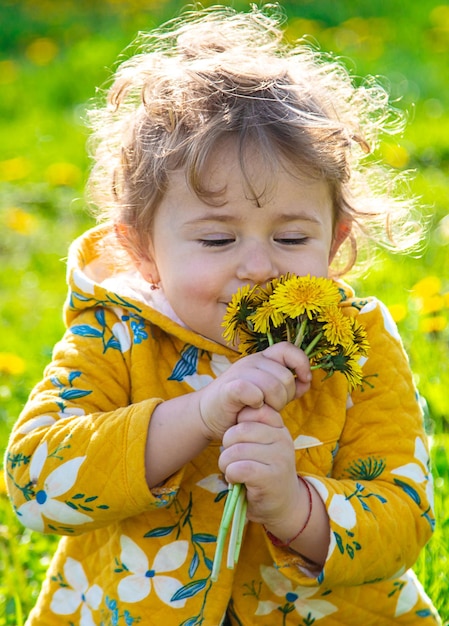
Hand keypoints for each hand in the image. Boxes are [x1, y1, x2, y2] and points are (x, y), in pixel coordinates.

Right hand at [197, 342, 310, 440]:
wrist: (206, 415)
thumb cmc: (240, 405)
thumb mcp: (268, 394)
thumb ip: (287, 387)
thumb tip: (306, 381)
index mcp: (262, 359)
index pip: (288, 349)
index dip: (301, 362)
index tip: (304, 380)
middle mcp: (251, 362)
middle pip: (284, 376)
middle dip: (286, 396)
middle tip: (273, 407)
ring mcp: (238, 373)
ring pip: (272, 386)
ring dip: (273, 404)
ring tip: (263, 410)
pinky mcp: (228, 388)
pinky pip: (251, 391)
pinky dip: (256, 402)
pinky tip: (252, 408)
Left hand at [218, 403, 301, 526]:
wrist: (284, 507)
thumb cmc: (264, 473)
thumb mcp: (261, 446)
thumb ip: (250, 430)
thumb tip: (232, 415)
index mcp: (278, 428)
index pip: (253, 411)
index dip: (237, 424)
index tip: (237, 441)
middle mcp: (282, 439)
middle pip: (239, 430)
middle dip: (226, 446)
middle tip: (230, 459)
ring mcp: (279, 458)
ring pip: (236, 450)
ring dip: (226, 463)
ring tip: (232, 471)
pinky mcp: (271, 477)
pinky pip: (239, 468)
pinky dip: (231, 475)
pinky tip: (236, 481)